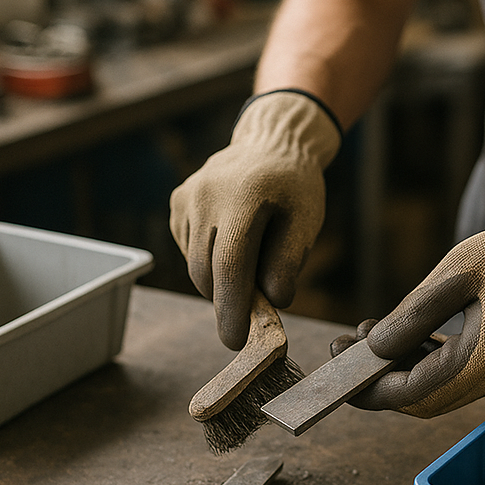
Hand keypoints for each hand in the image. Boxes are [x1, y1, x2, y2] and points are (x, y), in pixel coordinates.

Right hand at [169, 90, 340, 348]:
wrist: (271, 143)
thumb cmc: (295, 187)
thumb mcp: (307, 220)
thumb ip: (289, 261)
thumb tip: (272, 302)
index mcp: (243, 198)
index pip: (229, 266)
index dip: (231, 309)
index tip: (235, 341)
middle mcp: (205, 196)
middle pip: (205, 271)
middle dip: (226, 303)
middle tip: (252, 317)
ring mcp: (186, 198)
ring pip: (194, 265)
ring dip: (220, 281)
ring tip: (252, 263)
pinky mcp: (177, 203)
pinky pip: (189, 249)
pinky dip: (210, 260)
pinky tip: (234, 240)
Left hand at [350, 177, 484, 416]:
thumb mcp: (458, 272)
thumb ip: (414, 314)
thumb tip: (374, 348)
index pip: (417, 393)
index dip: (374, 389)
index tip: (340, 368)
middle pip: (424, 399)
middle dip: (380, 380)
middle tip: (343, 348)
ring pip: (437, 388)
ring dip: (399, 368)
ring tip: (365, 334)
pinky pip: (453, 374)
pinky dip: (422, 360)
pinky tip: (400, 335)